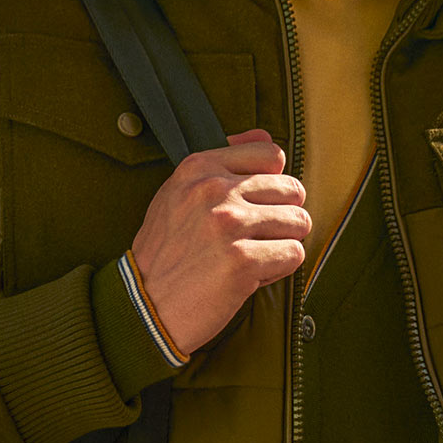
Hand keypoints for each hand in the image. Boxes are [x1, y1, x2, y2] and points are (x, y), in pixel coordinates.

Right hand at [131, 128, 309, 354]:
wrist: (144, 306)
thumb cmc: (164, 253)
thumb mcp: (178, 194)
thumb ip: (222, 163)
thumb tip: (264, 136)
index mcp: (199, 168)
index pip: (271, 155)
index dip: (272, 185)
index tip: (255, 206)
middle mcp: (214, 190)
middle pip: (292, 190)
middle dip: (281, 217)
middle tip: (254, 238)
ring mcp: (229, 225)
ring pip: (298, 222)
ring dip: (281, 244)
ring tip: (250, 256)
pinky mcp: (243, 260)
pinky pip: (293, 255)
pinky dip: (278, 270)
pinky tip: (249, 276)